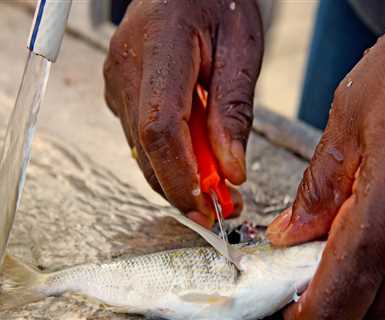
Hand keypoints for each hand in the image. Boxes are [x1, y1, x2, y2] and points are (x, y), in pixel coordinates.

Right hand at [103, 0, 262, 226]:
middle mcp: (126, 68)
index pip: (160, 128)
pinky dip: (171, 156)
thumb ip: (234, 112)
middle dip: (183, 188)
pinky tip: (197, 155)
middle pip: (147, 148)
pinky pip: (143, 137)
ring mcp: (116, 81)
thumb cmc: (219, 2)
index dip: (181, 176)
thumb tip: (230, 170)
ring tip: (218, 183)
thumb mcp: (242, 49)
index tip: (208, 208)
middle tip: (223, 208)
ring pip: (143, 150)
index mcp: (160, 47)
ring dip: (179, 176)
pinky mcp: (120, 91)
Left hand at [267, 1, 384, 318]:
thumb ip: (315, 193)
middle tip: (312, 251)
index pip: (332, 305)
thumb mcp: (349, 123)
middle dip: (330, 288)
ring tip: (358, 216)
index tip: (287, 306)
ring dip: (366, 269)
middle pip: (362, 308)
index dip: (302, 313)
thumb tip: (289, 237)